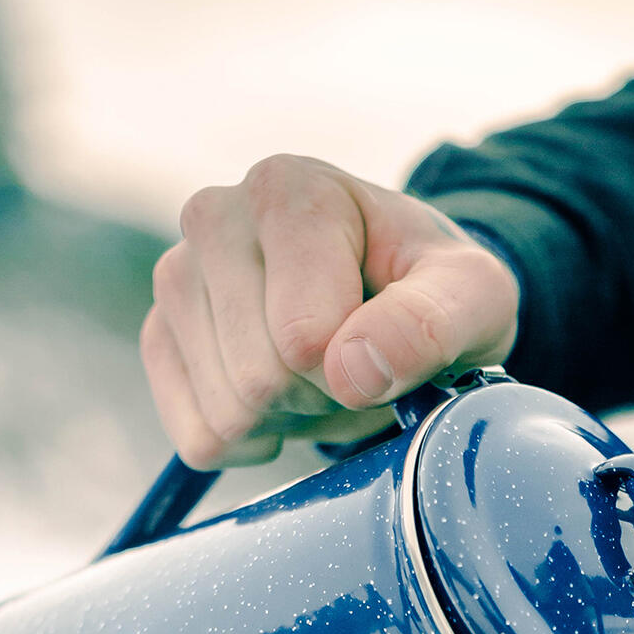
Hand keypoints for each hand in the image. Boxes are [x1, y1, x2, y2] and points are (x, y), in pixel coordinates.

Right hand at [141, 154, 520, 467]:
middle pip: (260, 378)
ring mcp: (176, 278)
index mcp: (289, 190)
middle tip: (355, 362)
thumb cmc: (434, 292)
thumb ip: (431, 323)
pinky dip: (252, 443)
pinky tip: (282, 401)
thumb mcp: (473, 298)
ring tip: (320, 371)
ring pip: (227, 413)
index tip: (384, 339)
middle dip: (320, 395)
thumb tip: (351, 369)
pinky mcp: (160, 339)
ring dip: (289, 419)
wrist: (398, 302)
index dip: (358, 368)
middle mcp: (214, 216)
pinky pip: (199, 439)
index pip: (302, 337)